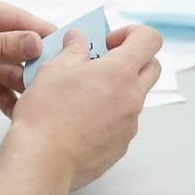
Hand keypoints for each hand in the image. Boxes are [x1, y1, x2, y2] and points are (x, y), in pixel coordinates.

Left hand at [0, 0, 56, 123]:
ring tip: (41, 100)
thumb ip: (0, 46)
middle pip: (24, 47)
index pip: (21, 20)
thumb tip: (37, 42)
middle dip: (39, 64)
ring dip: (28, 86)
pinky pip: (7, 90)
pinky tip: (23, 112)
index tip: (69, 49)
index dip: (44, 34)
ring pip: (19, 71)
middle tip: (58, 80)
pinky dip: (14, 101)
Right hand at [6, 25, 161, 190]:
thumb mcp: (53, 69)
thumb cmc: (46, 115)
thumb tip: (78, 39)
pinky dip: (108, 115)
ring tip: (83, 94)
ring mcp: (129, 124)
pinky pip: (123, 122)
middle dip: (132, 59)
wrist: (42, 161)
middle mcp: (132, 98)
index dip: (131, 33)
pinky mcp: (121, 146)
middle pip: (152, 67)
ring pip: (135, 97)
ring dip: (117, 89)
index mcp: (119, 72)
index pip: (150, 39)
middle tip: (102, 63)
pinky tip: (80, 120)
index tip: (109, 42)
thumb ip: (72, 50)